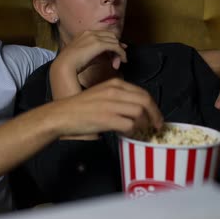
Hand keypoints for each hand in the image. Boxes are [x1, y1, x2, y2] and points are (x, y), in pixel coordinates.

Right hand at [46, 78, 162, 137]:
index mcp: (115, 84)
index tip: (156, 116)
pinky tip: (131, 134)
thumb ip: (118, 98)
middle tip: (157, 126)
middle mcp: (115, 91)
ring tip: (144, 131)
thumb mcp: (102, 94)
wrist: (63, 114)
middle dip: (155, 115)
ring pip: (140, 112)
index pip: (143, 93)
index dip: (153, 106)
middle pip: (145, 101)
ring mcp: (112, 105)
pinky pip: (130, 125)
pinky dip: (134, 131)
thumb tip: (136, 110)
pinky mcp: (107, 118)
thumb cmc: (80, 107)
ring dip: (146, 124)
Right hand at [50, 30, 127, 99]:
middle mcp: (90, 32)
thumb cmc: (70, 63)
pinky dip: (121, 53)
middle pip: (111, 36)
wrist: (65, 64)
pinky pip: (115, 47)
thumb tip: (105, 55)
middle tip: (120, 58)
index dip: (112, 41)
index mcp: (85, 33)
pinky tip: (122, 60)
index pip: (104, 34)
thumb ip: (92, 53)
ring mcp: (94, 37)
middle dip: (117, 46)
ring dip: (119, 52)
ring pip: (114, 41)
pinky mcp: (99, 44)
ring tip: (120, 62)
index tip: (119, 49)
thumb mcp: (82, 54)